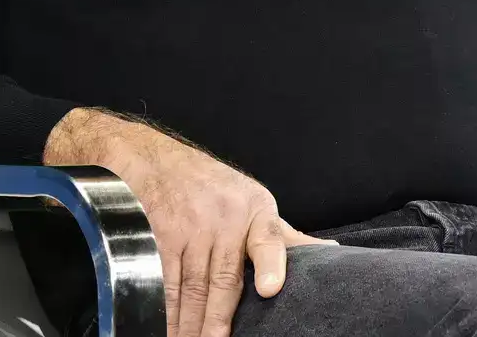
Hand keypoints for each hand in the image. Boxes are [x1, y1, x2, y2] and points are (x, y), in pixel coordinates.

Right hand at [46, 109, 335, 336]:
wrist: (148, 156)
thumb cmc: (208, 185)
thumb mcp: (251, 200)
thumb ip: (281, 236)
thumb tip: (328, 253)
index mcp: (254, 211)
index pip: (268, 237)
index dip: (271, 263)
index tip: (270, 287)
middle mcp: (223, 217)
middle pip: (220, 281)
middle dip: (215, 323)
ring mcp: (188, 225)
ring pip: (190, 289)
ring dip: (187, 325)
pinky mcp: (156, 234)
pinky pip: (161, 282)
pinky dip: (161, 310)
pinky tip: (163, 327)